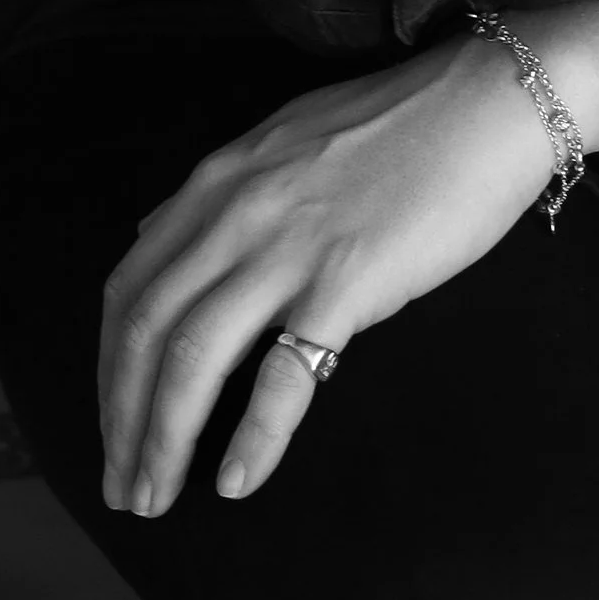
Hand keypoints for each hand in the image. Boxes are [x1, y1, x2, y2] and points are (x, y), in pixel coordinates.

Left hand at [98, 37, 564, 517]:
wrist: (492, 100)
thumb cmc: (405, 122)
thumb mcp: (287, 140)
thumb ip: (226, 194)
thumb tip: (165, 234)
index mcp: (217, 182)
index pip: (128, 290)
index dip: (106, 370)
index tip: (112, 426)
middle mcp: (234, 214)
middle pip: (142, 333)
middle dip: (121, 421)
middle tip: (120, 489)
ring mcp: (288, 247)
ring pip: (190, 359)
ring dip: (162, 440)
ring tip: (155, 498)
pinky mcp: (347, 280)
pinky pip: (283, 374)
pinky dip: (253, 436)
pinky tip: (237, 480)